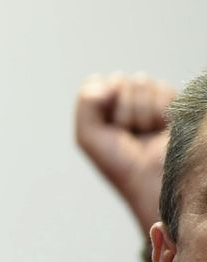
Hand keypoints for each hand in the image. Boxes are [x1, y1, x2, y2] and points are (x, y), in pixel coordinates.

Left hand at [74, 73, 173, 229]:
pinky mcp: (174, 102)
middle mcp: (128, 99)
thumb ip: (87, 101)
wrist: (154, 181)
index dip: (101, 106)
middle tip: (130, 135)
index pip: (98, 82)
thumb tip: (108, 81)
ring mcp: (151, 100)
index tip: (109, 130)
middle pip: (120, 81)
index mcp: (105, 104)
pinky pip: (163, 89)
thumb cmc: (120, 162)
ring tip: (145, 133)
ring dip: (141, 112)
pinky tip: (161, 128)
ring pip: (141, 82)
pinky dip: (159, 111)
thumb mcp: (89, 135)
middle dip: (122, 111)